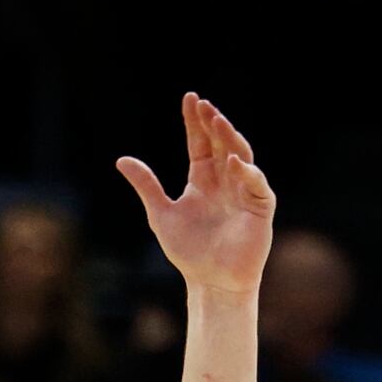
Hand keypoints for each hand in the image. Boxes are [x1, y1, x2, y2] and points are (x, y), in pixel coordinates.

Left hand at [117, 93, 274, 294]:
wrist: (210, 282)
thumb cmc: (188, 251)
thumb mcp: (160, 214)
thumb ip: (146, 186)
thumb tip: (122, 160)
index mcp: (203, 180)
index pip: (200, 143)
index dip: (195, 122)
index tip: (189, 99)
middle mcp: (225, 181)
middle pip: (221, 144)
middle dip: (213, 124)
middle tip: (203, 106)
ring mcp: (244, 193)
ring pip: (241, 156)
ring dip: (230, 139)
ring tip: (217, 121)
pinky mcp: (259, 209)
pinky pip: (257, 186)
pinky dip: (247, 173)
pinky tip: (234, 162)